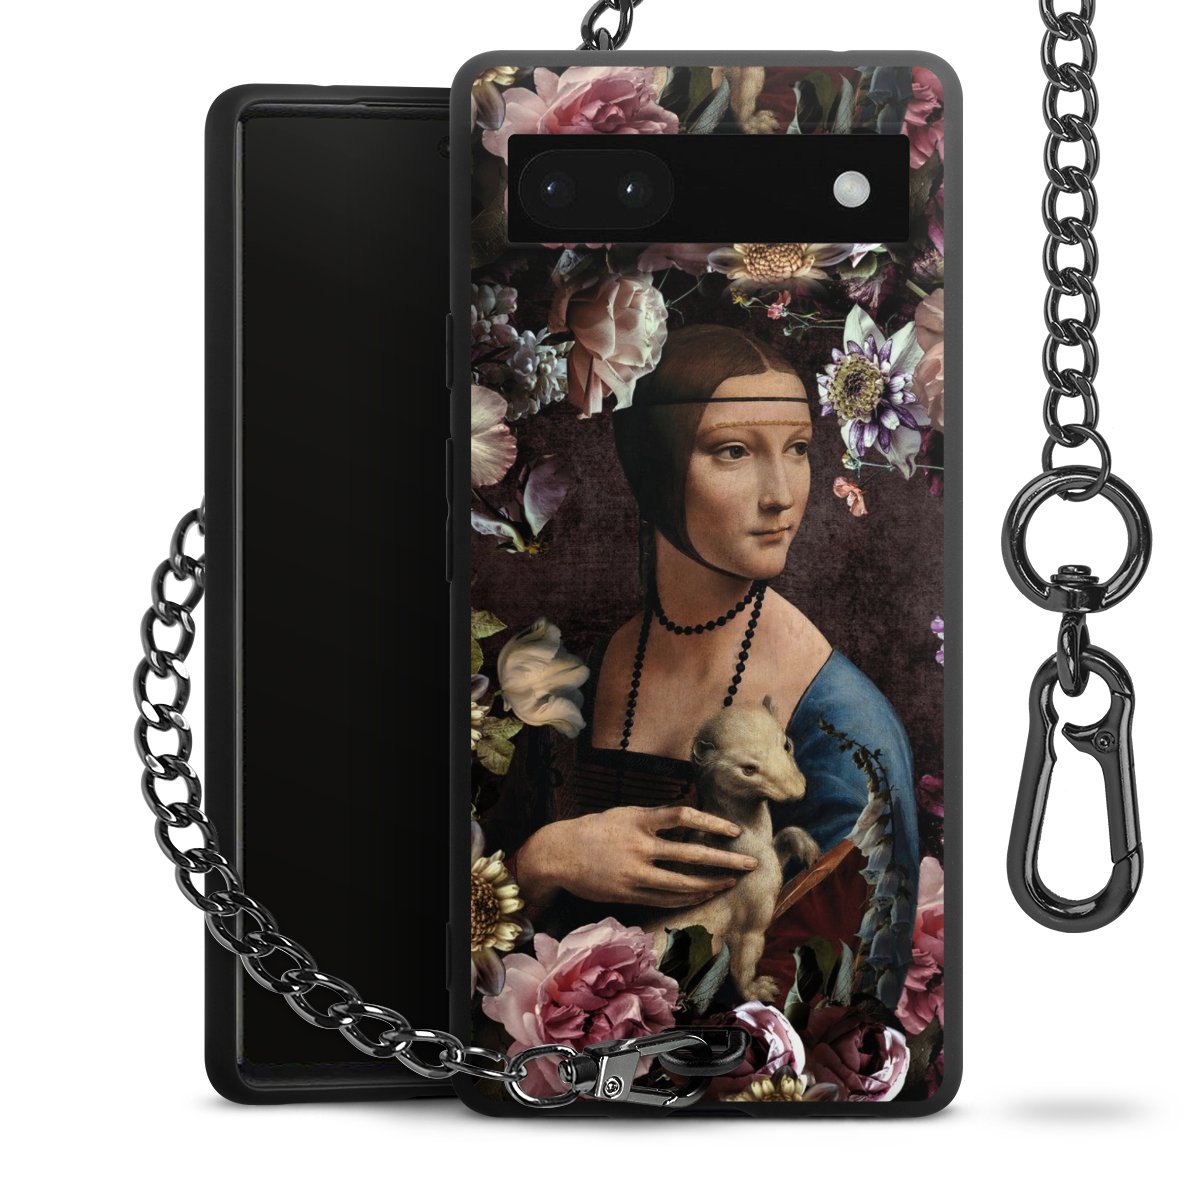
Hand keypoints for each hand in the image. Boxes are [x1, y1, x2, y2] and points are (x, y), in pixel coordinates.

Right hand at [515, 806, 757, 907]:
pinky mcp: (629, 894)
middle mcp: (639, 846)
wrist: (559, 854)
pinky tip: (703, 894)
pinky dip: (687, 897)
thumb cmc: (596, 829)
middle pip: (691, 854)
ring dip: (710, 883)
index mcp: (639, 820)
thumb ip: (655, 819)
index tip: (734, 831)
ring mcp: (634, 873)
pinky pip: (665, 899)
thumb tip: (691, 821)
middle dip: (725, 860)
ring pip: (682, 883)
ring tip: (729, 881)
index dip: (712, 823)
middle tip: (750, 863)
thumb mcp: (625, 814)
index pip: (684, 816)